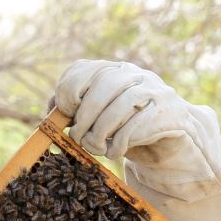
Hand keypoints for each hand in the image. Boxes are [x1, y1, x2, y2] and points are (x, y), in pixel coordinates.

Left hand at [52, 60, 220, 197]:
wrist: (166, 142)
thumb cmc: (123, 129)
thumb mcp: (96, 117)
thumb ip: (74, 111)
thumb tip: (51, 113)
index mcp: (112, 70)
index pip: (83, 68)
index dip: (68, 92)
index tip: (66, 114)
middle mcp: (134, 74)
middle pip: (102, 85)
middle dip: (84, 117)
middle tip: (77, 138)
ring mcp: (155, 90)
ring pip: (120, 105)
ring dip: (100, 132)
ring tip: (95, 148)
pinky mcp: (169, 112)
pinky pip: (137, 126)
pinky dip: (119, 143)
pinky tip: (115, 151)